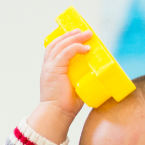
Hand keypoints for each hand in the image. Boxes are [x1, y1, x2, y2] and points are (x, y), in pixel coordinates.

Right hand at [26, 28, 90, 144]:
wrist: (57, 112)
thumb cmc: (66, 103)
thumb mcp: (74, 86)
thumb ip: (80, 77)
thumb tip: (97, 73)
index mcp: (50, 69)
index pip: (54, 49)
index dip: (64, 39)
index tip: (76, 35)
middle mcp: (48, 66)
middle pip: (56, 43)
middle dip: (70, 35)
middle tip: (83, 31)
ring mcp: (49, 67)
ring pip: (60, 45)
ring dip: (74, 38)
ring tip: (87, 34)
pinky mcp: (54, 70)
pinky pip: (65, 53)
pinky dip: (75, 48)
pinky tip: (85, 48)